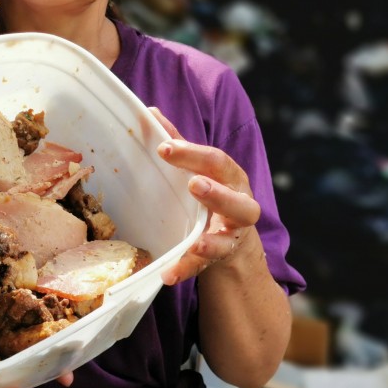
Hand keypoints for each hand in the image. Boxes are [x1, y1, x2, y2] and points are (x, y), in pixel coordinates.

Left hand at [150, 108, 261, 284]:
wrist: (233, 240)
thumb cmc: (211, 192)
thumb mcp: (197, 168)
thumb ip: (177, 142)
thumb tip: (149, 112)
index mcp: (229, 176)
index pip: (215, 160)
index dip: (192, 153)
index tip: (165, 148)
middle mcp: (239, 203)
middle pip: (233, 197)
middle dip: (216, 192)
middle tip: (194, 184)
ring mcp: (233, 232)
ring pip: (228, 237)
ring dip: (211, 239)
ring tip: (196, 243)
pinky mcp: (222, 257)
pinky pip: (205, 266)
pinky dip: (187, 270)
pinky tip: (168, 275)